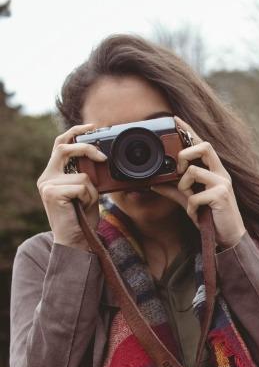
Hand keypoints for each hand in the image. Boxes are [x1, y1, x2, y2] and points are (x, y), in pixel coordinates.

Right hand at [37, 124, 106, 251]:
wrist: (75, 240)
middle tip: (104, 157)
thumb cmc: (83, 217)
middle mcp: (46, 177)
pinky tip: (81, 208)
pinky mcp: (51, 193)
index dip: (75, 131)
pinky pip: (81, 186)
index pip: (61, 144)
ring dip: (93, 191)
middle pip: (65, 148)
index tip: (92, 126)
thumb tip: (102, 158)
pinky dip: (89, 197)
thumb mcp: (87, 192)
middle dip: (87, 148)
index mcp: (53, 174)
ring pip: (83, 175)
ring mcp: (46, 184)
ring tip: (85, 204)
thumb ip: (87, 175)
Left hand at [150, 116, 246, 248]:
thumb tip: (153, 183)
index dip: (189, 130)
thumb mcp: (190, 201)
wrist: (230, 237)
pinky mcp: (221, 196)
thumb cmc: (212, 217)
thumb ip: (174, 190)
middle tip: (178, 171)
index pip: (202, 144)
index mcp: (215, 171)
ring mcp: (223, 183)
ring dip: (184, 187)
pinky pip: (195, 196)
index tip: (175, 119)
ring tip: (190, 200)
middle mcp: (221, 173)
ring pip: (194, 171)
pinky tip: (196, 214)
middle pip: (204, 146)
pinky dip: (191, 207)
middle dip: (185, 154)